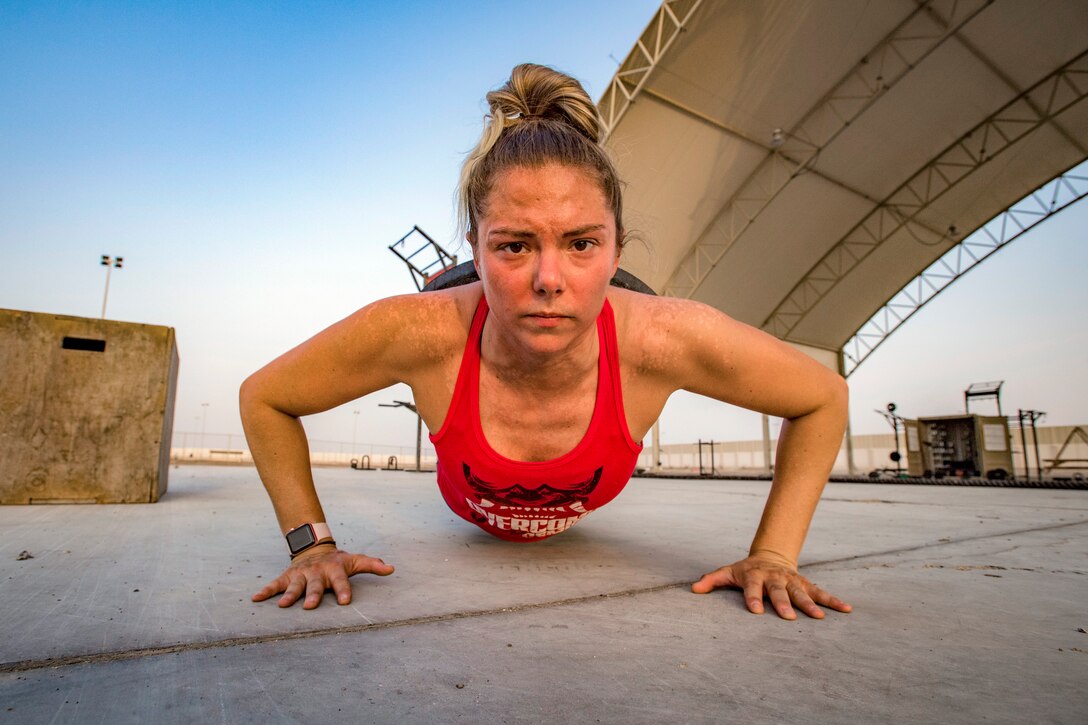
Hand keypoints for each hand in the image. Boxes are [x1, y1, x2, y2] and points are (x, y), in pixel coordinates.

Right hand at [252, 544, 394, 609]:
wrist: (314, 548)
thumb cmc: (338, 561)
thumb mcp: (355, 561)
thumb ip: (372, 565)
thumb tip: (392, 569)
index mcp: (334, 570)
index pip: (341, 582)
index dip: (343, 591)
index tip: (345, 602)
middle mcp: (317, 572)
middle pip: (315, 585)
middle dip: (312, 595)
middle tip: (309, 606)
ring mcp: (300, 575)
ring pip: (294, 586)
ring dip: (288, 595)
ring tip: (282, 606)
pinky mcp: (287, 577)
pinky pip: (275, 584)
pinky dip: (265, 591)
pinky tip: (255, 599)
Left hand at [691, 551, 850, 619]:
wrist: (770, 556)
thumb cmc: (746, 571)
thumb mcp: (728, 572)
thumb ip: (712, 580)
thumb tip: (693, 589)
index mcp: (755, 576)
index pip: (752, 589)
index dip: (753, 599)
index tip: (756, 612)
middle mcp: (775, 578)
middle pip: (779, 592)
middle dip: (784, 604)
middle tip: (788, 618)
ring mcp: (792, 581)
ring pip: (802, 593)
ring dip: (811, 605)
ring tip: (820, 618)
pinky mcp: (806, 584)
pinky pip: (821, 592)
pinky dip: (833, 600)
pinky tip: (846, 609)